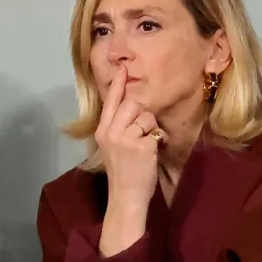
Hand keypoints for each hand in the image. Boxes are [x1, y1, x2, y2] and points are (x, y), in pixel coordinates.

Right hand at [96, 64, 164, 210]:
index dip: (118, 84)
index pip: (111, 101)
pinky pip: (156, 132)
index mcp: (103, 130)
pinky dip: (158, 141)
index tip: (122, 68)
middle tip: (141, 132)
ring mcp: (126, 139)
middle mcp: (111, 132)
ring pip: (146, 116)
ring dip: (151, 128)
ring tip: (146, 144)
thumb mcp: (112, 146)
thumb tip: (130, 106)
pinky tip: (152, 153)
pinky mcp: (142, 146)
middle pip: (132, 104)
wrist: (125, 194)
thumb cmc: (121, 170)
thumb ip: (117, 126)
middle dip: (142, 114)